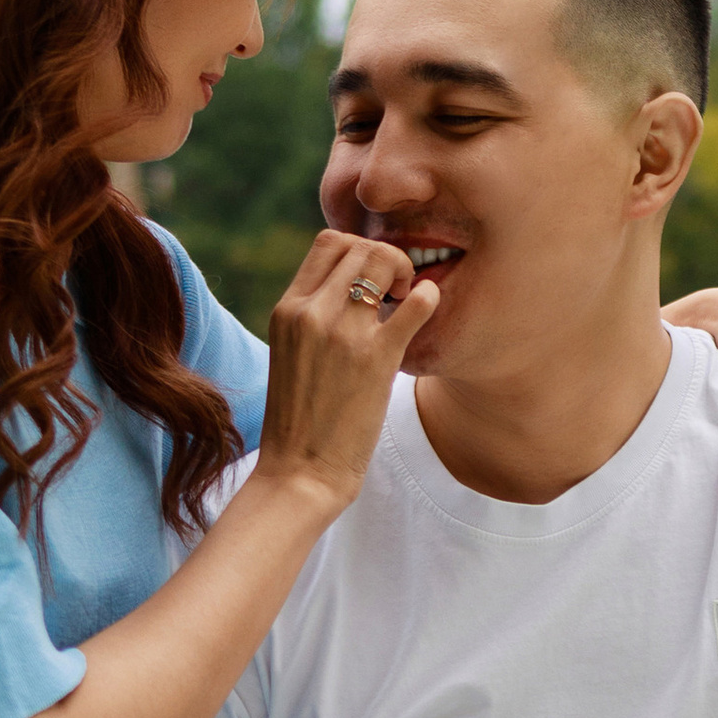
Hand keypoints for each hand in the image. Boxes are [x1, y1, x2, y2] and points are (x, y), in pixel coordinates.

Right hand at [256, 230, 439, 509]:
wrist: (298, 473)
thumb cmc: (299, 423)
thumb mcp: (290, 356)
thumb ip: (312, 321)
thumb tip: (347, 294)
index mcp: (287, 310)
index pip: (328, 243)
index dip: (361, 249)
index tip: (373, 282)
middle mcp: (311, 313)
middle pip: (359, 245)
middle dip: (386, 259)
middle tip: (396, 293)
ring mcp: (343, 333)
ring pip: (383, 259)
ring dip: (405, 272)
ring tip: (406, 303)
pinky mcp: (376, 359)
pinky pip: (416, 303)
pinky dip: (429, 298)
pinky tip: (427, 311)